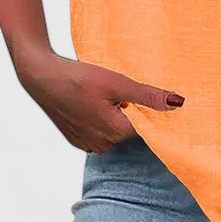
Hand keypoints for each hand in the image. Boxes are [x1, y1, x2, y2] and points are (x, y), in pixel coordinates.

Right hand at [15, 50, 184, 153]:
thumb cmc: (79, 78)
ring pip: (115, 130)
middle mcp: (102, 145)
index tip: (160, 100)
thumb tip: (178, 103)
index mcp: (115, 133)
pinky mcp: (77, 138)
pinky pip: (100, 132)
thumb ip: (148, 95)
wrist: (41, 76)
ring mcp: (88, 144)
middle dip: (136, 113)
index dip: (155, 113)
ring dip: (119, 115)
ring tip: (113, 94)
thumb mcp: (118, 82)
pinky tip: (98, 100)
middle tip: (132, 91)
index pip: (148, 129)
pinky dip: (104, 118)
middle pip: (131, 130)